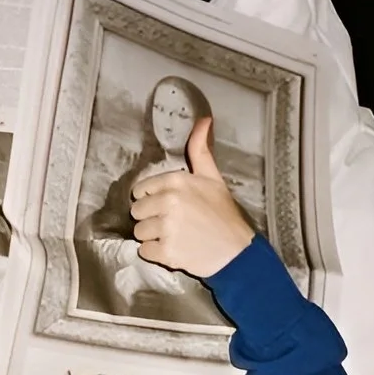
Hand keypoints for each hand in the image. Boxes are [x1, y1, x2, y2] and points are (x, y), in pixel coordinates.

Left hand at [130, 117, 253, 279]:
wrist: (236, 252)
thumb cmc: (224, 214)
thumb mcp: (213, 178)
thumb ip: (200, 150)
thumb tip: (204, 120)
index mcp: (176, 181)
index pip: (141, 190)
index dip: (152, 199)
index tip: (167, 206)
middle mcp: (169, 202)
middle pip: (137, 211)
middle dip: (150, 218)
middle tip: (172, 223)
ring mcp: (166, 228)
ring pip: (139, 232)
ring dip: (152, 237)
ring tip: (174, 236)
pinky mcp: (166, 252)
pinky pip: (144, 252)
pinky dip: (156, 254)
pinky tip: (174, 249)